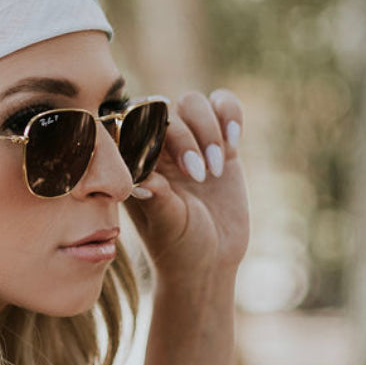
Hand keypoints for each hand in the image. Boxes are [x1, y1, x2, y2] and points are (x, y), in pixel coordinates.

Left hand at [125, 88, 249, 286]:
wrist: (211, 262)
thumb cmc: (179, 248)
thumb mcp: (166, 225)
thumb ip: (155, 197)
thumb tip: (139, 177)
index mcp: (135, 161)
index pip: (131, 121)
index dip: (147, 128)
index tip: (164, 163)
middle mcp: (159, 148)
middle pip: (165, 107)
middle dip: (185, 137)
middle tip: (197, 177)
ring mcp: (191, 143)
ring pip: (193, 102)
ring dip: (207, 129)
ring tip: (215, 171)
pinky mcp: (222, 145)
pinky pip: (224, 106)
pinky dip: (231, 114)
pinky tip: (234, 144)